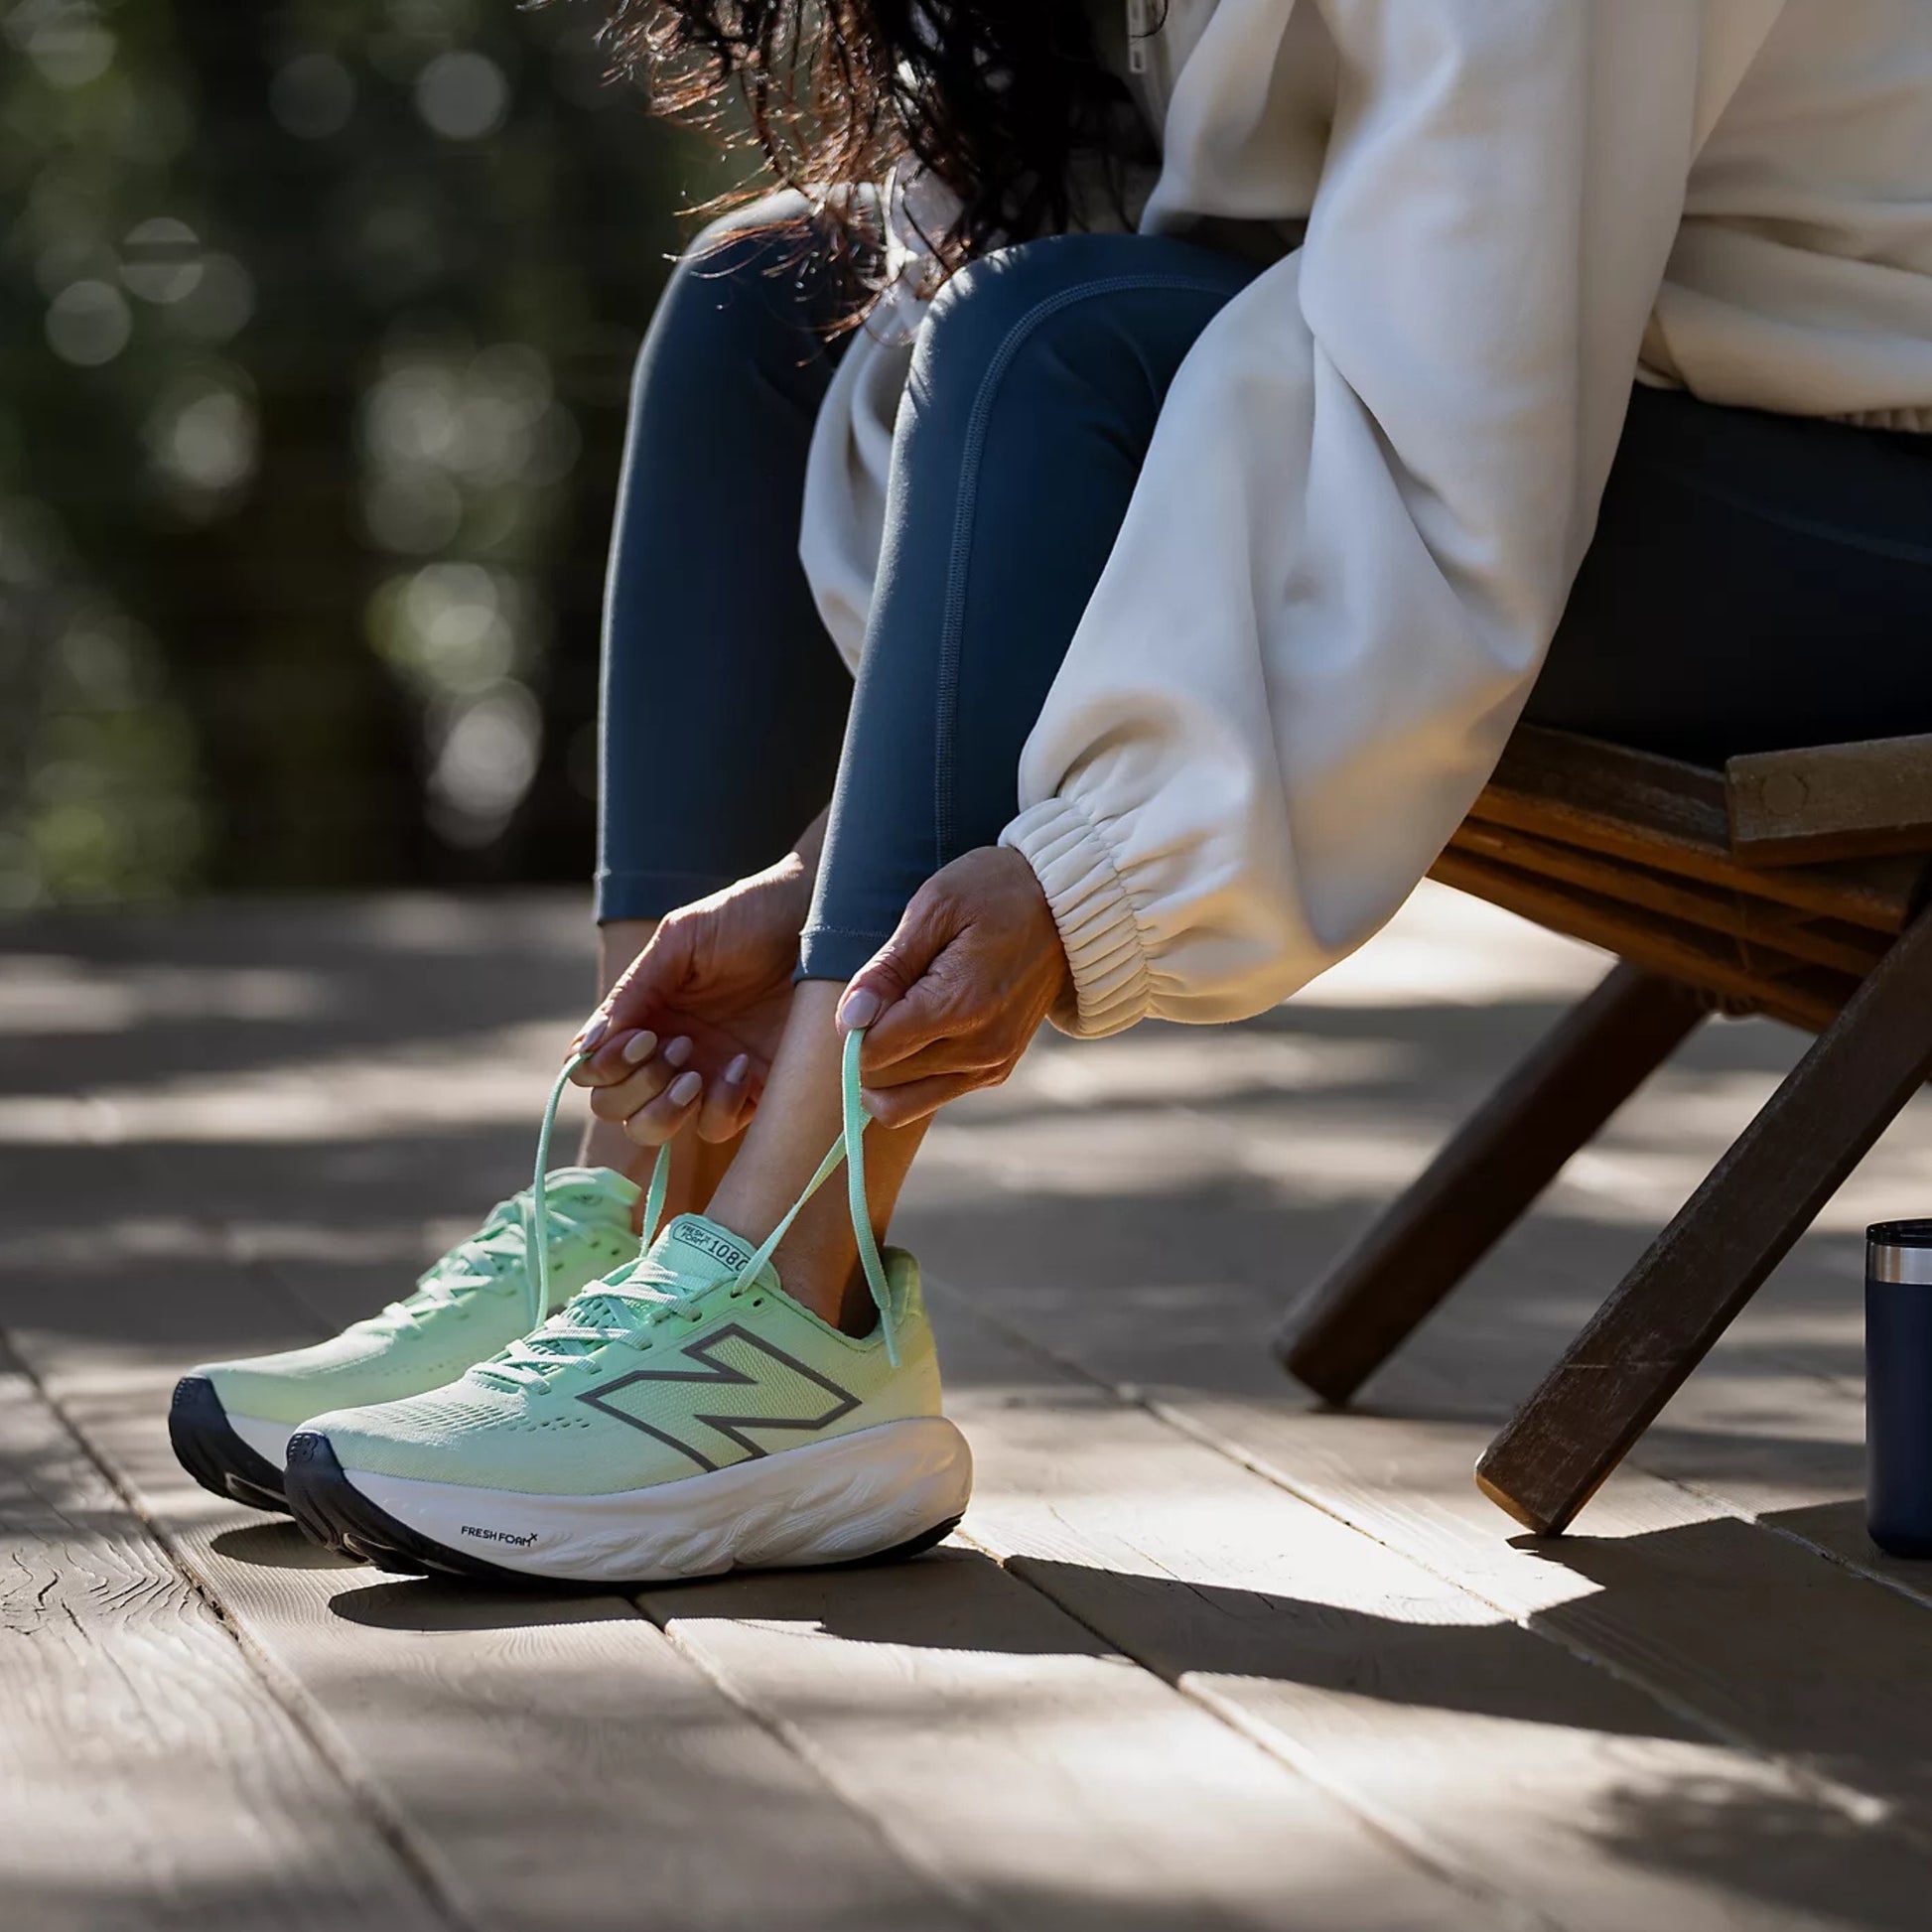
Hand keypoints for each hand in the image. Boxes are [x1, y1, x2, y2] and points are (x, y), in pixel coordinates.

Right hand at [570, 850, 812, 1145]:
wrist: (817, 918)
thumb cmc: (747, 917)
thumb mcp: (681, 940)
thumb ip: (634, 990)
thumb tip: (586, 1047)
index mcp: (643, 1015)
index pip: (593, 1069)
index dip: (602, 1068)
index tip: (638, 1040)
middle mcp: (667, 1052)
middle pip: (615, 1109)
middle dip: (633, 1090)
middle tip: (674, 1047)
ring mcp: (707, 1075)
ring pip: (656, 1130)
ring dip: (667, 1108)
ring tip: (695, 1070)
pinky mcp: (754, 1090)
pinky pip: (717, 1127)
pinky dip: (719, 1106)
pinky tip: (742, 1065)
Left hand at [836, 845, 1069, 1126]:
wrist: (1068, 907)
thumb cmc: (996, 892)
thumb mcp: (935, 908)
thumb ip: (888, 969)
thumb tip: (849, 1020)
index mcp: (960, 1006)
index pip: (872, 1052)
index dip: (851, 1025)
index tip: (868, 989)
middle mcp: (979, 1049)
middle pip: (881, 1082)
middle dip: (865, 1047)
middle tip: (883, 998)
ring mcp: (991, 1066)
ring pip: (900, 1104)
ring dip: (884, 1069)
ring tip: (897, 1019)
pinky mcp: (997, 1071)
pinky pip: (929, 1097)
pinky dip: (910, 1075)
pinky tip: (922, 1030)